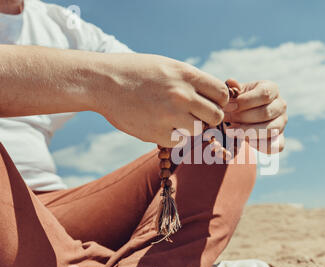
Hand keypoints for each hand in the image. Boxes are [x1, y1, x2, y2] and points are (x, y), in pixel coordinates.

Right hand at [98, 53, 228, 146]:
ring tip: (174, 118)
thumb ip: (193, 81)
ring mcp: (170, 116)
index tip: (209, 102)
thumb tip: (218, 98)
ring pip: (198, 131)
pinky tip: (159, 124)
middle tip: (195, 114)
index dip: (219, 101)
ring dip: (190, 127)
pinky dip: (172, 136)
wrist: (102, 82)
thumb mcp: (168, 66)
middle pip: (216, 116)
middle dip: (208, 117)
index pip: (222, 94)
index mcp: (186, 75)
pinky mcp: (157, 134)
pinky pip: (178, 141)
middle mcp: (182, 95)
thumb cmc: (137, 72)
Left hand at [223, 79, 286, 153]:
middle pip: (266, 113)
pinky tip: (243, 140)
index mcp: (272, 89)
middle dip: (242, 117)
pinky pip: (274, 146)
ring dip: (248, 132)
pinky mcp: (280, 139)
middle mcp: (281, 105)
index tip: (228, 107)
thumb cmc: (238, 102)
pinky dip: (258, 145)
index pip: (264, 94)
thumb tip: (231, 82)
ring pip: (270, 130)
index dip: (245, 102)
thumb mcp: (235, 92)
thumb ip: (233, 88)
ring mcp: (282, 123)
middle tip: (226, 119)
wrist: (242, 118)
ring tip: (231, 131)